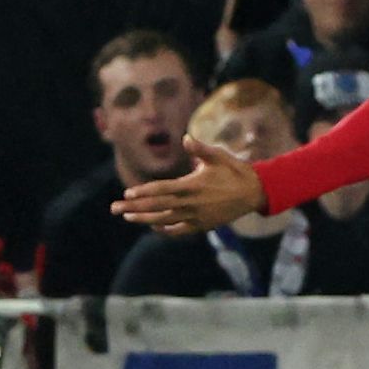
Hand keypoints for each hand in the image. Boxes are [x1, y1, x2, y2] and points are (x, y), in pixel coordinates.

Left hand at [115, 137, 265, 233]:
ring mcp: (196, 217)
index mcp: (192, 186)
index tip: (127, 193)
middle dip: (134, 208)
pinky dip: (165, 229)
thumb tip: (185, 138)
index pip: (161, 191)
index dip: (143, 192)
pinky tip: (153, 226)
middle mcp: (191, 204)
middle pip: (156, 207)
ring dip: (144, 219)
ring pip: (164, 220)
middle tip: (114, 208)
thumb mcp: (218, 156)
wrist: (254, 193)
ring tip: (127, 217)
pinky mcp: (202, 225)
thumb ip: (200, 149)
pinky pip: (178, 230)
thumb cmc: (234, 171)